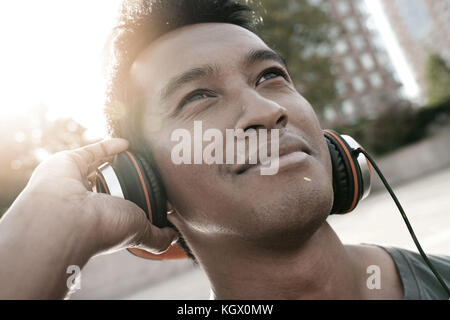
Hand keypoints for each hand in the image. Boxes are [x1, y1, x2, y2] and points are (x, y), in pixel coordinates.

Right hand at [25, 138, 178, 255]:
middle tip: (148, 170)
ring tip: (136, 154)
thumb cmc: (102, 227)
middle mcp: (88, 203)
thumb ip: (158, 237)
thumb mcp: (140, 232)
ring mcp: (77, 182)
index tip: (158, 193)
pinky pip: (90, 151)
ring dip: (116, 161)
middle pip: (111, 187)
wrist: (65, 216)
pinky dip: (108, 146)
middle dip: (126, 179)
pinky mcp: (68, 163)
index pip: (122, 209)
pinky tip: (127, 144)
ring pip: (98, 168)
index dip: (139, 201)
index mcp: (103, 219)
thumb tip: (174, 237)